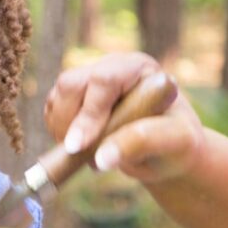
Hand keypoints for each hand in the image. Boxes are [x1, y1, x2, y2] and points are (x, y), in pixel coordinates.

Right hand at [44, 52, 205, 182]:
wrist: (166, 151)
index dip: (88, 113)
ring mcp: (88, 80)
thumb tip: (101, 159)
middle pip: (71, 84)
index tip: (77, 147)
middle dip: (69, 122)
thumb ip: (141, 143)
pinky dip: (57, 131)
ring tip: (86, 152)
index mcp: (138, 68)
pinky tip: (80, 145)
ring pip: (56, 97)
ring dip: (61, 129)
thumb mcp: (174, 142)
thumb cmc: (177, 143)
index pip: (103, 80)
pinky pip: (50, 110)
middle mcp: (110, 68)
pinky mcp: (72, 97)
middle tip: (81, 152)